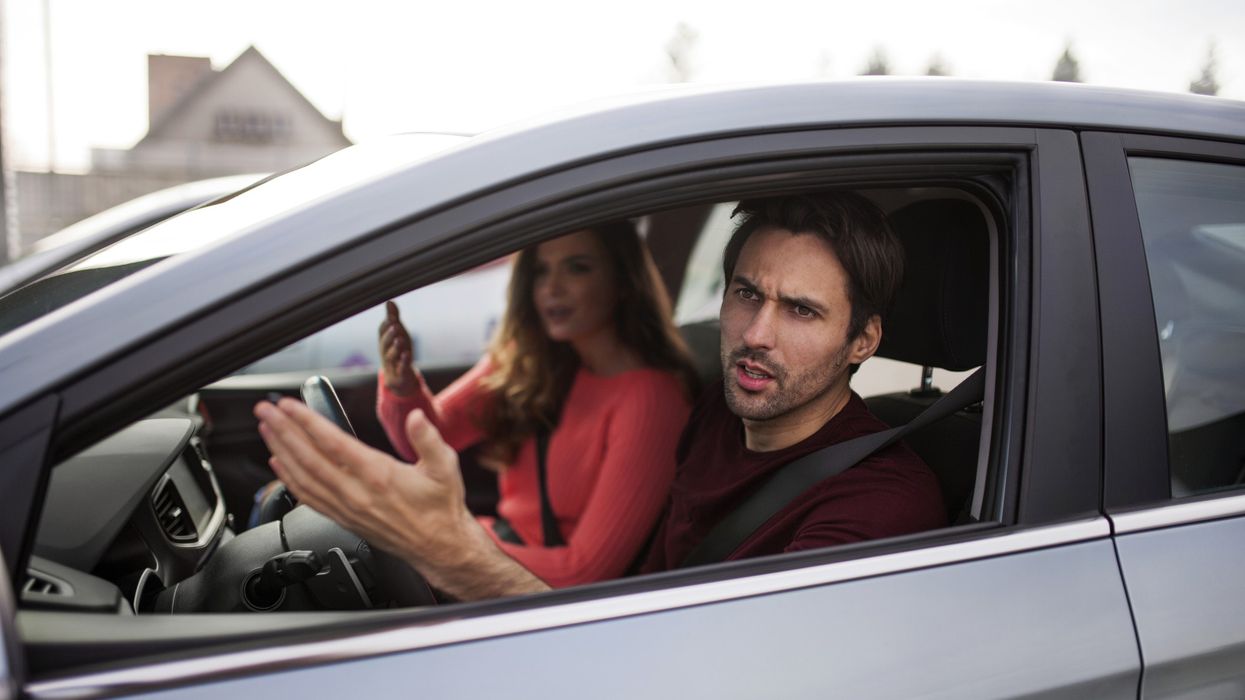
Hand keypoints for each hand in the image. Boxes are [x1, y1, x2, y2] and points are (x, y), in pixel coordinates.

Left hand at [254, 397, 549, 599]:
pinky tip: (279, 465)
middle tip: (266, 410)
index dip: (307, 422)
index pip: (333, 444)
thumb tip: (416, 418)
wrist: (439, 546)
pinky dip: (289, 479)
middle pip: (309, 458)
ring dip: (281, 451)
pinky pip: (309, 497)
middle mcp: (356, 493)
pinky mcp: (344, 518)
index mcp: (378, 476)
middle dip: (284, 431)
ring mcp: (347, 508)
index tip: (289, 405)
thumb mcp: (444, 466)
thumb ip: (427, 438)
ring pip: (303, 477)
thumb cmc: (441, 507)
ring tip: (266, 430)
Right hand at [379, 301, 418, 396]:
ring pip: (391, 355)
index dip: (385, 325)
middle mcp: (385, 352)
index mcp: (384, 342)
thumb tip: (389, 301)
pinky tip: (407, 354)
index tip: (391, 316)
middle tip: (395, 325)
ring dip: (396, 347)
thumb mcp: (398, 334)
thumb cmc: (397, 351)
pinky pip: (401, 367)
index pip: (381, 332)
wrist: (399, 379)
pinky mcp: (400, 373)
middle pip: (384, 343)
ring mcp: (392, 364)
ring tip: (400, 339)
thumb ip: (394, 319)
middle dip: (389, 335)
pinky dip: (403, 361)